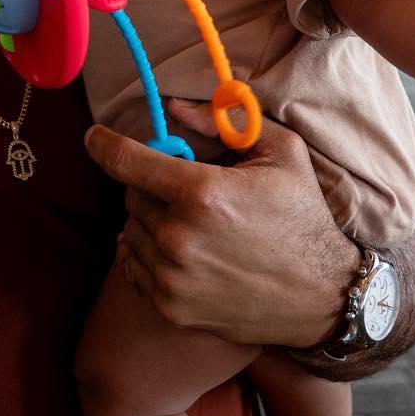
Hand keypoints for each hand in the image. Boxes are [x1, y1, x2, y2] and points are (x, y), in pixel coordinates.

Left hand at [84, 100, 359, 348]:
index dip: (103, 144)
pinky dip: (147, 253)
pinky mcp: (171, 307)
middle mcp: (180, 236)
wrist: (321, 295)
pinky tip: (181, 250)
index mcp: (203, 193)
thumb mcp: (280, 152)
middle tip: (186, 191)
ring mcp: (173, 276)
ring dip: (150, 221)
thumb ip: (223, 123)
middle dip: (150, 186)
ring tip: (191, 224)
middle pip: (131, 195)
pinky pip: (133, 266)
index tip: (93, 137)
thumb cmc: (302, 216)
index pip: (126, 161)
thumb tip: (174, 108)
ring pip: (130, 231)